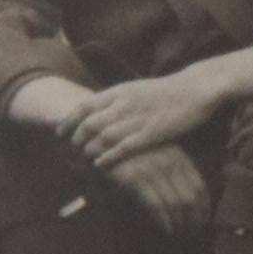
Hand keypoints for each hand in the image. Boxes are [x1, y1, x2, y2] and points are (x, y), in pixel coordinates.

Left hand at [66, 71, 219, 168]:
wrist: (193, 89)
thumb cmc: (164, 91)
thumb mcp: (136, 89)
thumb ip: (118, 99)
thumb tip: (99, 110)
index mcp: (120, 90)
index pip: (86, 105)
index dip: (70, 119)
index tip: (59, 131)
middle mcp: (124, 102)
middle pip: (90, 122)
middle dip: (76, 136)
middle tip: (68, 148)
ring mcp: (137, 117)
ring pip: (104, 135)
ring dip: (89, 148)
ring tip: (81, 157)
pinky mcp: (150, 132)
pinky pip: (123, 147)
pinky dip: (108, 157)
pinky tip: (100, 164)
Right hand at [107, 142, 209, 233]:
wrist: (104, 140)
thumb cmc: (134, 151)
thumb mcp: (160, 154)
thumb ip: (175, 170)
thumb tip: (191, 200)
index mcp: (178, 155)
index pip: (199, 185)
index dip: (204, 207)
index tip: (204, 221)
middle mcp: (168, 161)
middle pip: (190, 198)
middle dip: (194, 219)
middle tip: (193, 233)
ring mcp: (152, 169)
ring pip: (175, 204)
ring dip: (180, 224)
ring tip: (180, 234)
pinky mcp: (135, 178)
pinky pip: (156, 206)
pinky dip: (164, 221)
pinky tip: (166, 229)